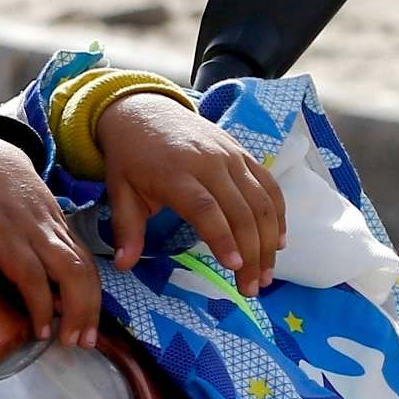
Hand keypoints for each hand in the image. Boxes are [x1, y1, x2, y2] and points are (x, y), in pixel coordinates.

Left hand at [0, 134, 101, 347]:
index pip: (31, 272)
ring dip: (91, 301)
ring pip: (84, 265)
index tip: (41, 333)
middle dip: (79, 308)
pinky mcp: (63, 227)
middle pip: (69, 270)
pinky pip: (85, 257)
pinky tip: (91, 310)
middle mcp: (38, 230)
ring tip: (89, 337)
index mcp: (8, 230)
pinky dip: (92, 285)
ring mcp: (55, 228)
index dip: (39, 304)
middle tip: (76, 343)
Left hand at [97, 93, 284, 291]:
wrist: (143, 110)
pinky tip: (279, 242)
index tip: (233, 266)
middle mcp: (208, 162)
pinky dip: (279, 214)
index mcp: (174, 173)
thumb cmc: (130, 157)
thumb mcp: (120, 190)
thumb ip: (126, 228)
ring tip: (266, 274)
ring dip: (269, 240)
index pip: (205, 208)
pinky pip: (269, 185)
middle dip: (251, 253)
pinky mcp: (243, 153)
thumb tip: (124, 266)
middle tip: (251, 288)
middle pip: (240, 211)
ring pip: (261, 201)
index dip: (222, 237)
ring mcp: (230, 156)